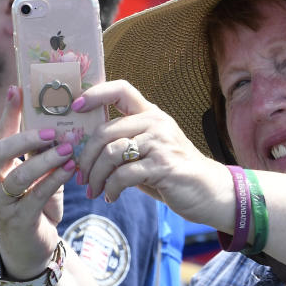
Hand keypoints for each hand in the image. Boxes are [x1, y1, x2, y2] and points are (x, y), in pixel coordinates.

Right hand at [0, 86, 76, 278]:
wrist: (30, 246)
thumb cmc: (34, 201)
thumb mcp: (36, 172)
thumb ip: (39, 149)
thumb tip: (57, 115)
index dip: (7, 112)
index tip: (18, 89)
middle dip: (24, 139)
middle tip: (50, 131)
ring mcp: (1, 202)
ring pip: (20, 176)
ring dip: (46, 161)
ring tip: (68, 149)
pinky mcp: (18, 220)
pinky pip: (36, 196)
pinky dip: (55, 180)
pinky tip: (71, 168)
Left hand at [74, 80, 232, 226]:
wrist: (209, 191)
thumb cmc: (174, 172)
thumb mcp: (150, 151)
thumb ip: (125, 143)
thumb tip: (84, 148)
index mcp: (152, 114)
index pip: (121, 89)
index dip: (95, 94)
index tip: (75, 107)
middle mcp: (156, 123)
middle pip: (105, 131)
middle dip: (86, 157)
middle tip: (79, 176)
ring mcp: (161, 143)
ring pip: (111, 154)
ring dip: (96, 176)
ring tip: (94, 191)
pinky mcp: (163, 166)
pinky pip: (123, 175)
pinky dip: (111, 188)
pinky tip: (111, 196)